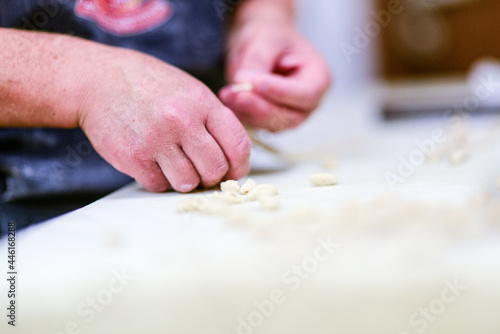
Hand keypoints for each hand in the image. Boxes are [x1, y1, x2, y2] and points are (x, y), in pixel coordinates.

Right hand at [78, 48, 250, 192]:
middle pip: (215, 170)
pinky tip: (152, 162)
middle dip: (211, 177)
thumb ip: (213, 120)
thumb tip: (233, 159)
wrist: (98, 80)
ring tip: (174, 163)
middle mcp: (182, 121)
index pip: (238, 145)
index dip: (239, 166)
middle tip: (201, 171)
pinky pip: (159, 185)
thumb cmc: (149, 86)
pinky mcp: (133, 157)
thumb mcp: (189, 90)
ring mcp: (156, 140)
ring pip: (188, 182)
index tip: (233, 172)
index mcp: (202, 103)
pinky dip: (159, 180)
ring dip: (184, 179)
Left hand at [219, 19, 330, 131]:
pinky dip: (241, 113)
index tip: (256, 83)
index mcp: (318, 78)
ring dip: (247, 111)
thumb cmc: (271, 36)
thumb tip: (243, 82)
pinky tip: (228, 97)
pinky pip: (257, 124)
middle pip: (289, 116)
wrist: (261, 44)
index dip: (280, 91)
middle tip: (236, 93)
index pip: (304, 93)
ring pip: (271, 124)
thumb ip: (257, 60)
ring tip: (227, 93)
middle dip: (260, 106)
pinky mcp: (271, 121)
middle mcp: (308, 103)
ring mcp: (290, 115)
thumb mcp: (265, 38)